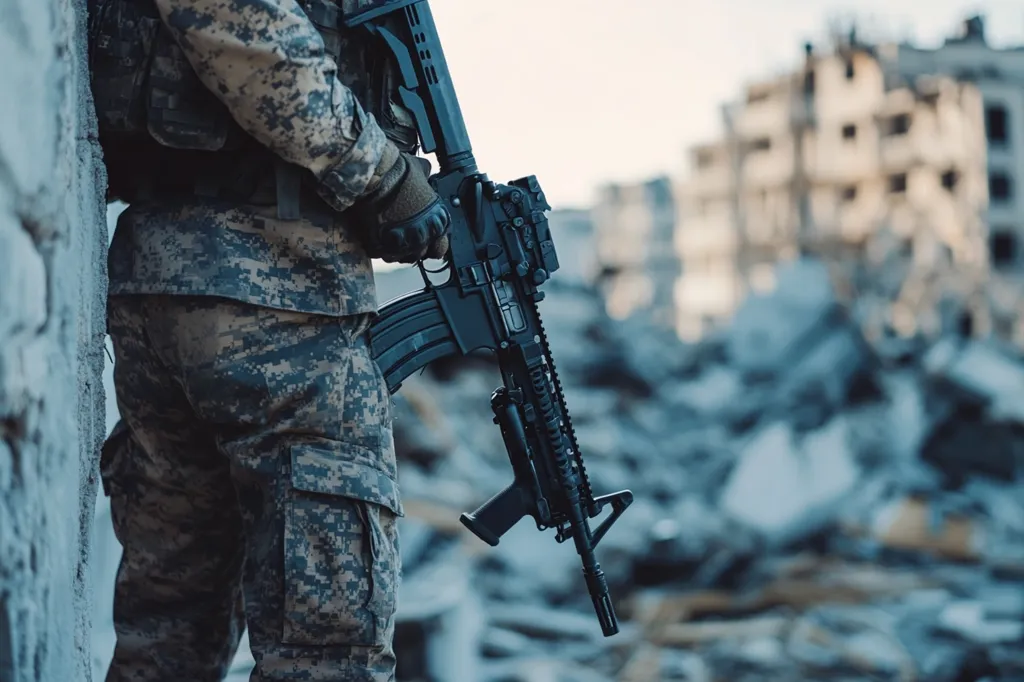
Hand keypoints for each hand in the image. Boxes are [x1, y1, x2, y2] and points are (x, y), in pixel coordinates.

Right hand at [351, 146, 449, 263]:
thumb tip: (425, 171)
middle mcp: (422, 237)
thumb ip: (426, 176)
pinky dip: (379, 247)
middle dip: (414, 248)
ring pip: (401, 258)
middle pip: (421, 255)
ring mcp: (402, 245)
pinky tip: (375, 235)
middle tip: (404, 237)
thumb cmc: (397, 171)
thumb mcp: (419, 169)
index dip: (431, 241)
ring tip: (388, 236)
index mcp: (436, 222)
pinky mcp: (380, 247)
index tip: (423, 235)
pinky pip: (381, 254)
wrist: (374, 177)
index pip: (441, 246)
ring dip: (396, 249)